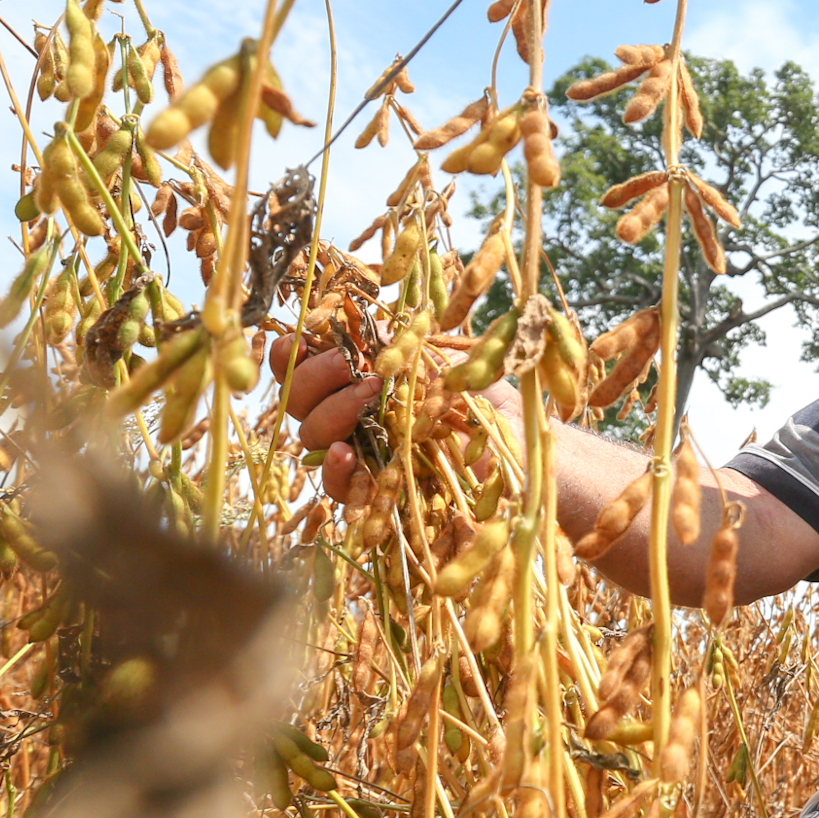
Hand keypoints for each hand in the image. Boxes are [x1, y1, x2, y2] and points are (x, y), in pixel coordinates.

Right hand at [268, 337, 513, 502]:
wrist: (525, 447)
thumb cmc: (492, 398)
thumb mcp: (453, 360)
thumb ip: (408, 344)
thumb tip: (370, 324)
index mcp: (365, 376)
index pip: (306, 365)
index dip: (293, 354)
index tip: (302, 340)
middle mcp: (356, 413)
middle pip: (300, 400)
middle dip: (315, 378)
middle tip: (353, 367)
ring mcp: (364, 452)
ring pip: (312, 436)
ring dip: (330, 412)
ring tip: (368, 397)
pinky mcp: (378, 493)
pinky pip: (338, 487)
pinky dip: (334, 470)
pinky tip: (345, 453)